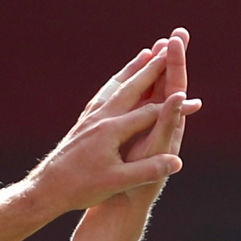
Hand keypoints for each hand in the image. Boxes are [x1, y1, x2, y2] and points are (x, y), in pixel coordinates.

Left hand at [27, 32, 202, 215]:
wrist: (45, 190)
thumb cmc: (80, 189)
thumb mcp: (117, 182)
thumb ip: (148, 170)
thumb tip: (177, 163)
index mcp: (111, 130)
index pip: (150, 113)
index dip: (175, 108)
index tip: (196, 102)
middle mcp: (100, 118)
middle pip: (131, 88)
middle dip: (153, 69)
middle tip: (169, 50)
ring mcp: (89, 119)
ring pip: (115, 87)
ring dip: (132, 70)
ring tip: (144, 55)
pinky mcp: (81, 124)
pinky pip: (102, 97)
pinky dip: (114, 84)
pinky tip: (116, 84)